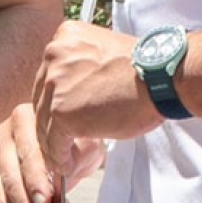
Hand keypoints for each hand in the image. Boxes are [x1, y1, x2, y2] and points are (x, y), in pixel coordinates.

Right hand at [0, 103, 103, 202]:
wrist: (74, 144)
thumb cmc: (77, 142)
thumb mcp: (82, 146)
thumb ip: (68, 161)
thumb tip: (56, 186)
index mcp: (26, 116)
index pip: (28, 152)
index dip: (36, 179)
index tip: (45, 200)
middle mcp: (7, 131)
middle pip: (11, 170)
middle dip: (24, 197)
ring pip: (3, 185)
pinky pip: (0, 194)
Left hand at [32, 21, 162, 175]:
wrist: (159, 77)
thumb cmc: (142, 69)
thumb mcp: (102, 50)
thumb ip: (81, 63)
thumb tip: (73, 88)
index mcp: (64, 36)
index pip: (49, 74)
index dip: (55, 99)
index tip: (61, 115)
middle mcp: (53, 54)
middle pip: (42, 97)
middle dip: (51, 121)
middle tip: (59, 140)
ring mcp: (55, 83)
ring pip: (43, 121)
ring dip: (53, 143)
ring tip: (62, 157)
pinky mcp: (61, 111)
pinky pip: (53, 141)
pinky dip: (59, 158)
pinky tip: (67, 165)